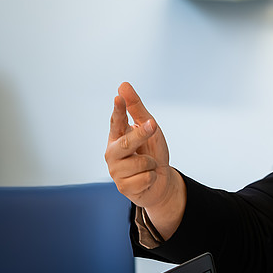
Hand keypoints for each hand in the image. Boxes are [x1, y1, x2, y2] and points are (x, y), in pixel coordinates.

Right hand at [105, 81, 185, 238]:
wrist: (160, 182)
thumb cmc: (152, 152)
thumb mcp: (149, 128)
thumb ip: (136, 108)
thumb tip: (123, 85)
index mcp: (117, 137)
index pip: (116, 121)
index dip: (118, 110)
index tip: (119, 98)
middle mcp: (112, 153)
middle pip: (127, 142)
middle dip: (141, 134)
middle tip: (153, 125)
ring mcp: (116, 171)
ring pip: (140, 162)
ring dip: (151, 163)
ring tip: (147, 166)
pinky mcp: (123, 187)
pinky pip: (145, 177)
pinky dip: (151, 176)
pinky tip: (146, 178)